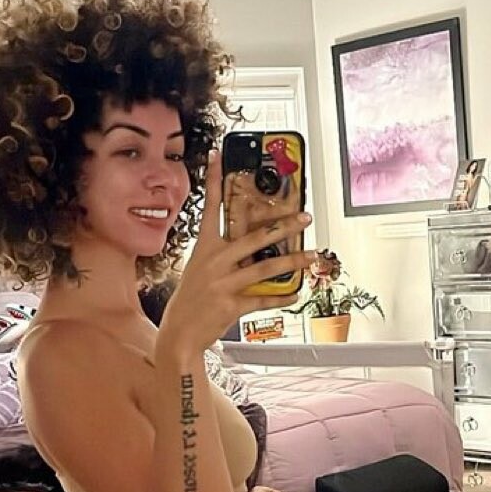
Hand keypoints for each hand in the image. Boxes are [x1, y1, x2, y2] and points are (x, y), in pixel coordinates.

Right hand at [158, 150, 315, 359]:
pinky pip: (263, 299)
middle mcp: (214, 261)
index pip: (211, 207)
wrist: (178, 335)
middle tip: (304, 217)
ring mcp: (222, 283)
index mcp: (204, 248)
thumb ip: (223, 256)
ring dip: (293, 260)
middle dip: (282, 226)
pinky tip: (296, 294)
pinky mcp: (231, 305)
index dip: (215, 180)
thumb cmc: (190, 302)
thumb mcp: (200, 271)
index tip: (219, 156)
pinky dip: (282, 297)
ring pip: (265, 267)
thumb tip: (251, 247)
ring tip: (312, 254)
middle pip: (253, 237)